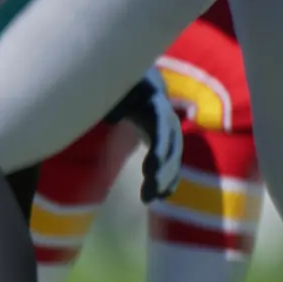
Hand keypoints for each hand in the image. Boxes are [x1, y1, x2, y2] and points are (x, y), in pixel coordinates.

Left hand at [106, 68, 181, 202]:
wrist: (134, 82)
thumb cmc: (118, 86)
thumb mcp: (114, 88)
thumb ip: (112, 100)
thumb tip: (110, 114)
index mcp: (155, 103)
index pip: (162, 129)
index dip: (159, 150)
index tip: (150, 171)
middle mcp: (167, 118)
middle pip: (171, 147)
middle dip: (163, 171)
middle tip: (149, 193)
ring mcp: (168, 130)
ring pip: (173, 157)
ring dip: (165, 179)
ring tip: (150, 199)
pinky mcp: (164, 140)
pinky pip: (171, 161)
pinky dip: (168, 178)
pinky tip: (162, 195)